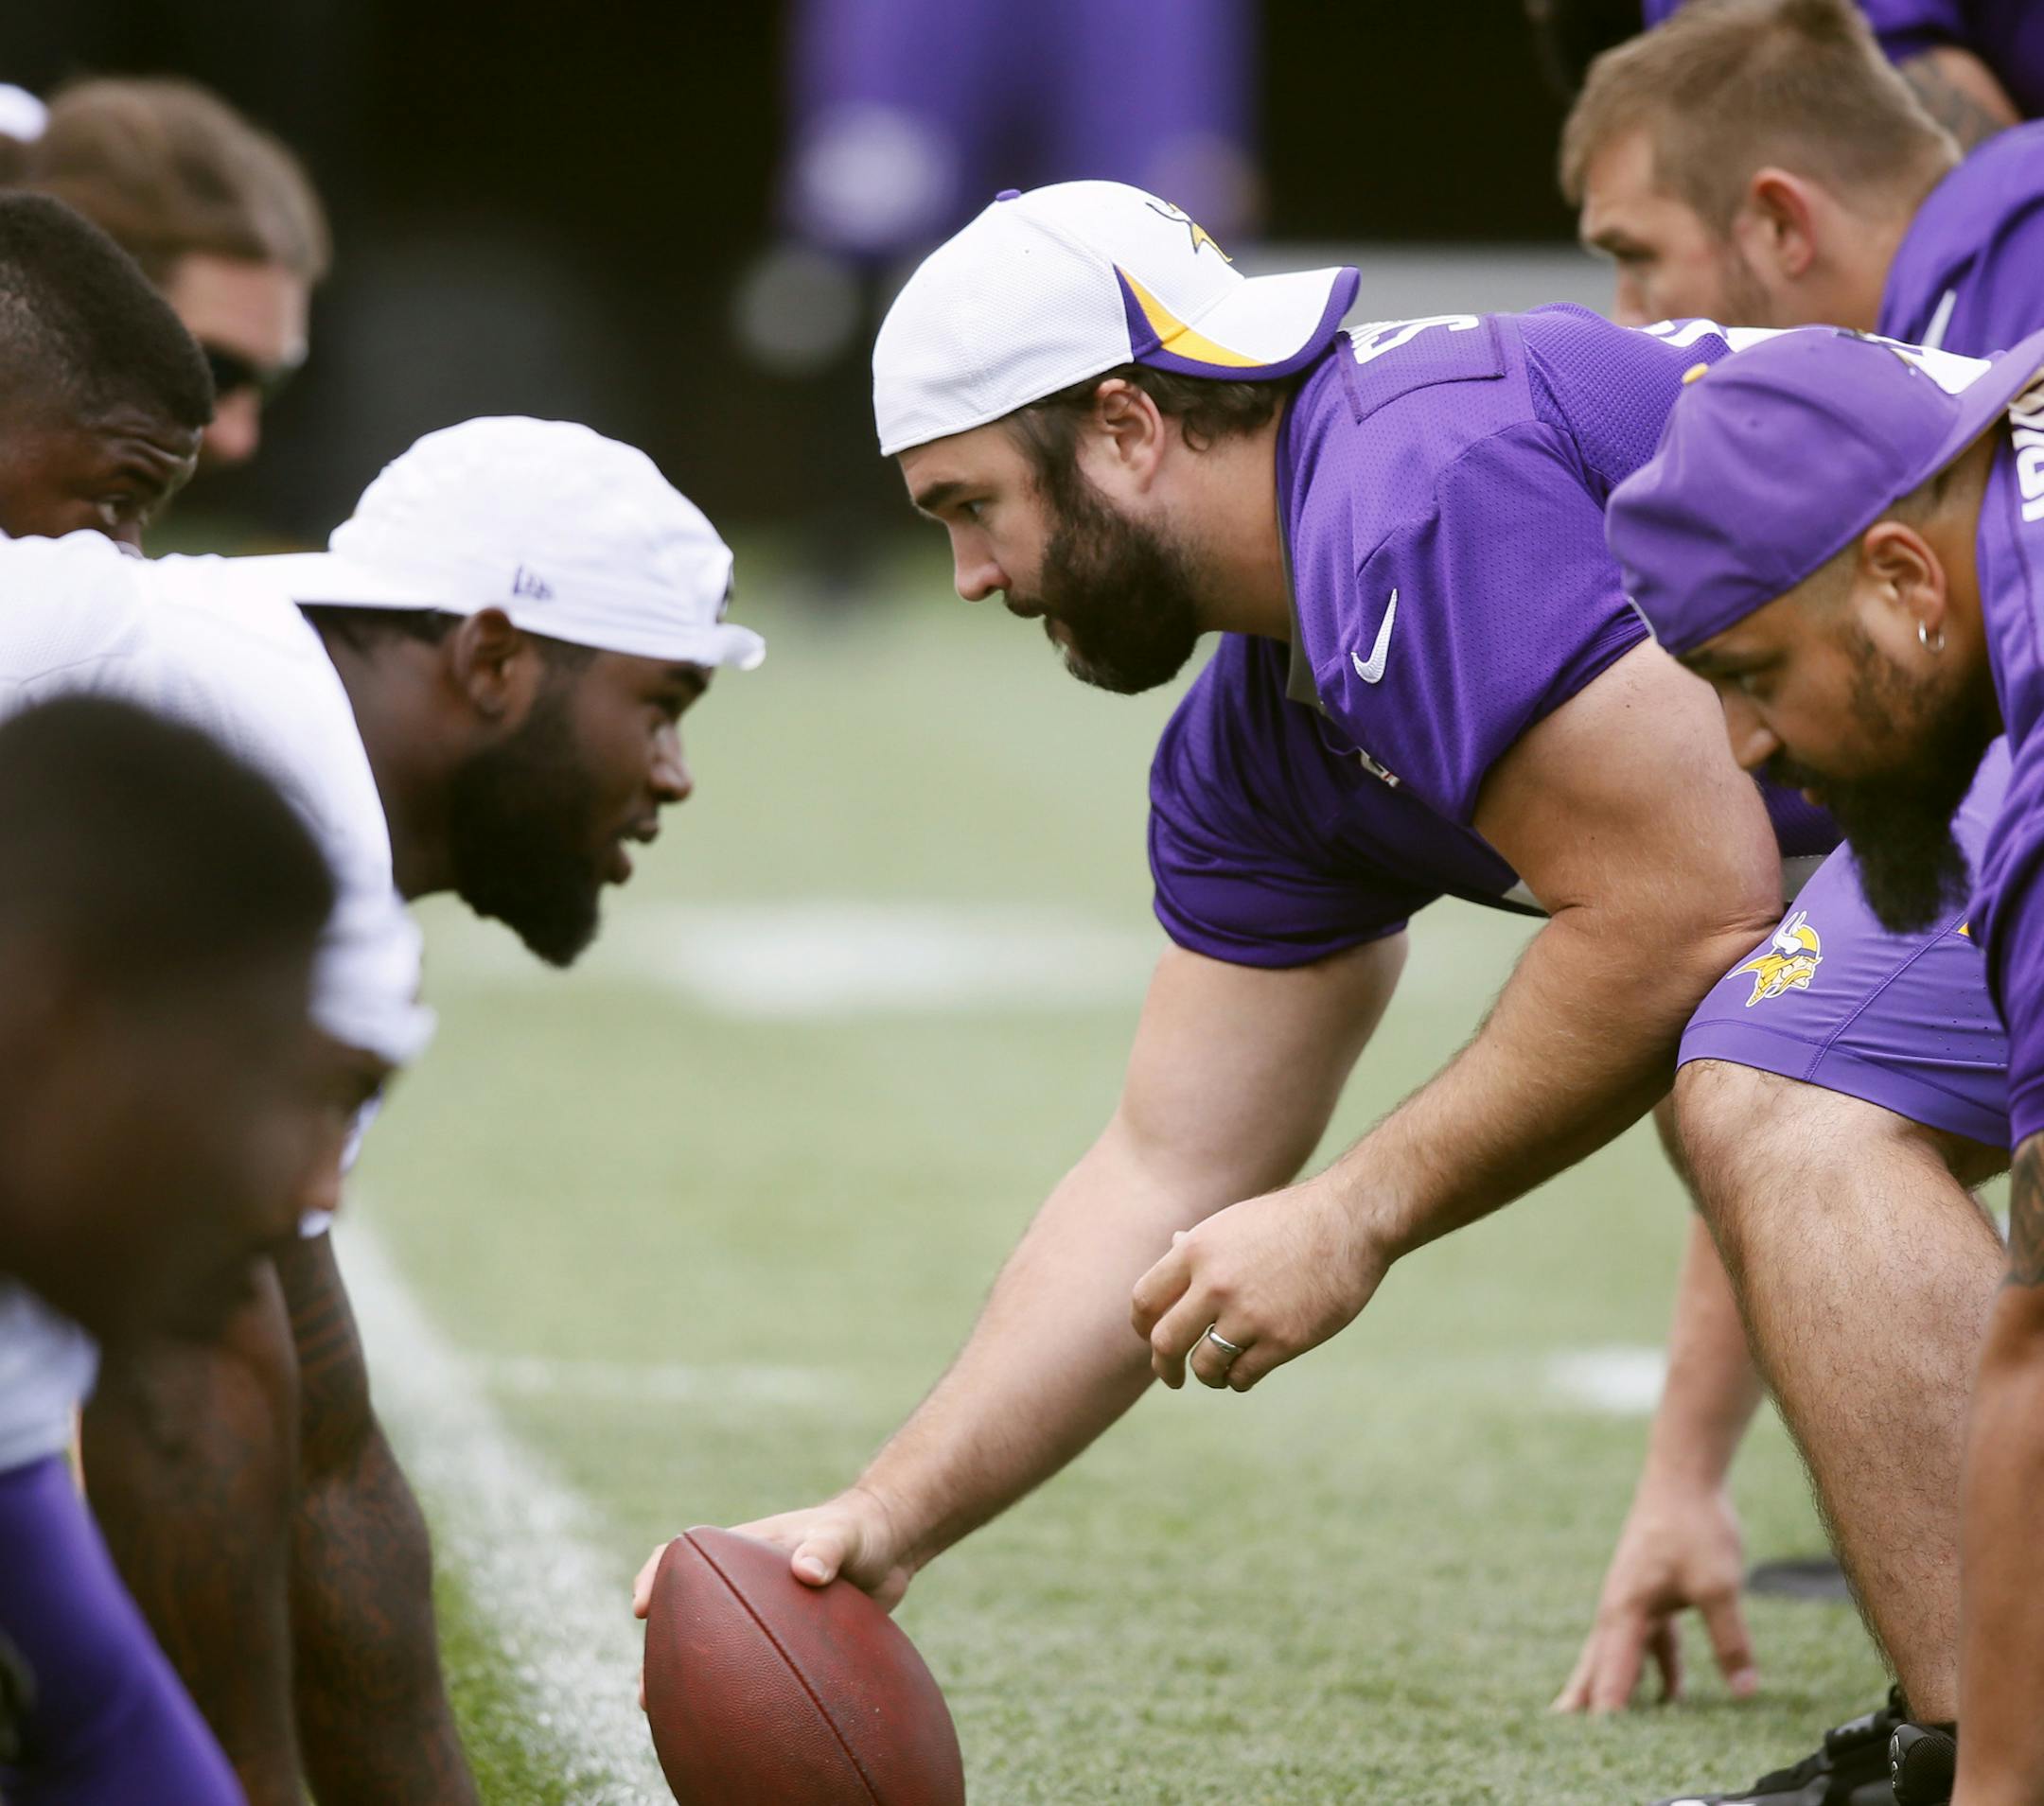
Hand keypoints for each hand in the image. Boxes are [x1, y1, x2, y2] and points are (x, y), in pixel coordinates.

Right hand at [633, 1487, 918, 1708]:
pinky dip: (737, 1695)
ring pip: (714, 1649)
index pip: (683, 1555)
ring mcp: (763, 1613)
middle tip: (647, 1695)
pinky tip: (738, 1733)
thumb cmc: (863, 1530)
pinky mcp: (786, 1640)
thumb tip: (805, 1573)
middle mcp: (745, 1582)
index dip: (654, 1577)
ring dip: (692, 1682)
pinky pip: (751, 1670)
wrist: (893, 1547)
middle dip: (660, 1653)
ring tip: (675, 1724)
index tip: (642, 1608)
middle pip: (687, 1615)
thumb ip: (827, 1548)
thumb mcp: (845, 1534)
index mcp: (744, 1550)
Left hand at [1128, 1178, 1386, 1392]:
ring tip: (1218, 1373)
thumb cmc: (1292, 1219)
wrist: (1350, 1220)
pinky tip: (1245, 1371)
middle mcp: (1215, 1283)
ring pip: (1205, 1366)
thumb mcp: (1235, 1222)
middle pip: (1165, 1342)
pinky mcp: (1283, 1339)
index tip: (1149, 1339)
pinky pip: (1242, 1376)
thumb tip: (1173, 1246)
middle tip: (1172, 1377)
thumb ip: (1201, 1245)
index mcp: (1197, 1250)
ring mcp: (1249, 1313)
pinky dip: (1238, 1379)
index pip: (1145, 1300)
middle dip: (1164, 1367)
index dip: (1142, 1327)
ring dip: (1208, 1376)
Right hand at [1550, 1479, 1756, 1711]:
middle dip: (1585, 1700)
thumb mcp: (1718, 1586)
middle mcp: (1620, 1607)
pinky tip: (1674, 1694)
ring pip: (1620, 1655)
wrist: (1684, 1474)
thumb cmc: (1694, 1525)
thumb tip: (1743, 1690)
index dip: (1606, 1711)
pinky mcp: (1651, 1592)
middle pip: (1598, 1665)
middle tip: (1563, 1733)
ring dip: (1619, 1689)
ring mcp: (1633, 1599)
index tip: (1597, 1744)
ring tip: (1614, 1729)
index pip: (1612, 1673)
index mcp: (1625, 1609)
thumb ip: (1729, 1640)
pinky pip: (1648, 1642)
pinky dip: (1656, 1669)